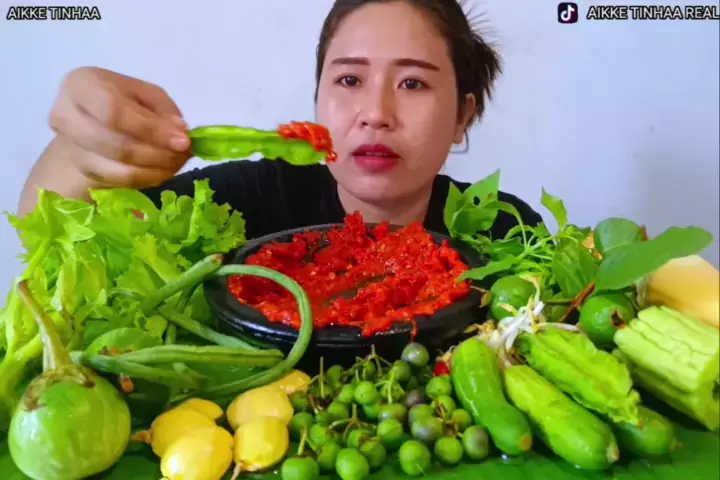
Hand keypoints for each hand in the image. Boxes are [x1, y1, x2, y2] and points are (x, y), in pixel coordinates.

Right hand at [48, 66, 190, 187]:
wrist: (93, 122)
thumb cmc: (124, 101)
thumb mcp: (147, 95)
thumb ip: (164, 111)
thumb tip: (179, 133)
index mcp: (81, 84)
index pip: (113, 111)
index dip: (150, 129)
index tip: (182, 140)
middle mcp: (65, 115)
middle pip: (114, 144)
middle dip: (156, 153)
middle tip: (183, 153)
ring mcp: (70, 146)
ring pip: (116, 167)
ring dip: (154, 169)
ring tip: (177, 162)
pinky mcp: (81, 169)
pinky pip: (117, 181)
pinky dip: (146, 179)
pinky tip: (163, 171)